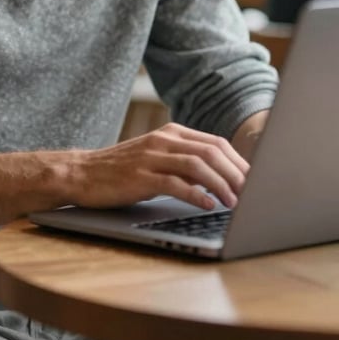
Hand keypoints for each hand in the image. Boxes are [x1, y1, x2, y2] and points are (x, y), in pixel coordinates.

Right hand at [66, 122, 248, 211]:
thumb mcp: (157, 159)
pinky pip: (175, 183)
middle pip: (212, 152)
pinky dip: (196, 194)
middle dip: (238, 174)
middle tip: (254, 194)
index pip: (216, 143)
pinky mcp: (141, 177)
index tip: (257, 181)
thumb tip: (222, 181)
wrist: (81, 173)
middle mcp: (164, 140)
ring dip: (222, 184)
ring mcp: (152, 157)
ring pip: (198, 165)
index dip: (240, 163)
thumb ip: (185, 164)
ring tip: (236, 203)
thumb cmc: (122, 171)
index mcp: (172, 133)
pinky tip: (208, 205)